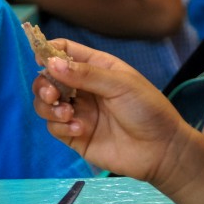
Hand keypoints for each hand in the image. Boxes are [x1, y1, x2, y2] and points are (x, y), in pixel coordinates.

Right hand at [32, 39, 192, 189]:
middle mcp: (82, 87)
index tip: (41, 59)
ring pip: (45, 103)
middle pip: (47, 78)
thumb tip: (50, 63)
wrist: (162, 151)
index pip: (64, 51)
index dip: (48, 51)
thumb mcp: (120, 85)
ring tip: (67, 114)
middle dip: (43, 84)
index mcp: (95, 67)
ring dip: (48, 107)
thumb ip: (85, 74)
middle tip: (53, 95)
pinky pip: (53, 126)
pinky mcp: (74, 135)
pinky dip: (59, 126)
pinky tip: (79, 129)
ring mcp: (77, 111)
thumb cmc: (148, 110)